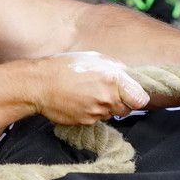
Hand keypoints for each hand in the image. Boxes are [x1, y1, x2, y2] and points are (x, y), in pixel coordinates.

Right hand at [32, 51, 149, 125]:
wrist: (40, 84)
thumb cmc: (64, 67)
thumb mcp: (93, 58)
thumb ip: (115, 67)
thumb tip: (127, 75)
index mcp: (112, 79)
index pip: (140, 99)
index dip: (137, 97)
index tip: (132, 94)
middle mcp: (107, 98)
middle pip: (126, 109)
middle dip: (120, 102)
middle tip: (105, 91)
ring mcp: (96, 112)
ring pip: (110, 114)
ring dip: (104, 107)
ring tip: (88, 94)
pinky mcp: (86, 122)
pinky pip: (96, 119)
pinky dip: (91, 112)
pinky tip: (80, 101)